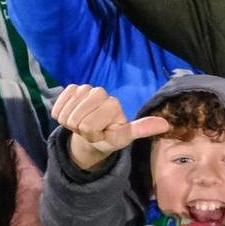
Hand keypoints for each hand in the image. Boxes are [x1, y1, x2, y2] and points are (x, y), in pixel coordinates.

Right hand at [50, 82, 170, 170]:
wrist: (94, 132)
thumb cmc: (111, 135)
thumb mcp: (125, 136)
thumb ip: (142, 129)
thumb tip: (166, 125)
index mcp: (113, 103)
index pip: (89, 126)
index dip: (91, 135)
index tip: (100, 134)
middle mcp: (100, 92)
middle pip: (77, 118)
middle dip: (80, 129)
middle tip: (90, 130)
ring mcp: (84, 89)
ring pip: (66, 113)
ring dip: (70, 124)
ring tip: (82, 124)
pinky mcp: (71, 89)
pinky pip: (58, 106)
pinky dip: (60, 115)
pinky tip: (72, 115)